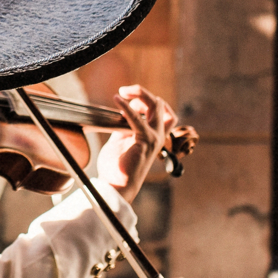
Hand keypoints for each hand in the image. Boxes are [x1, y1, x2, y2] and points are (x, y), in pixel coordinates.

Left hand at [95, 85, 176, 201]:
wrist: (116, 187)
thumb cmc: (117, 168)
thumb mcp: (120, 141)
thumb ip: (124, 127)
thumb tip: (120, 113)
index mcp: (154, 136)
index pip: (161, 111)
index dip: (145, 101)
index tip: (126, 98)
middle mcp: (159, 136)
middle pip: (160, 106)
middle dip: (143, 94)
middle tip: (125, 90)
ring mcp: (155, 138)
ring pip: (156, 106)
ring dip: (140, 94)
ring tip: (124, 91)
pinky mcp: (145, 141)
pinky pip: (137, 118)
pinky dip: (126, 107)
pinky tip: (117, 99)